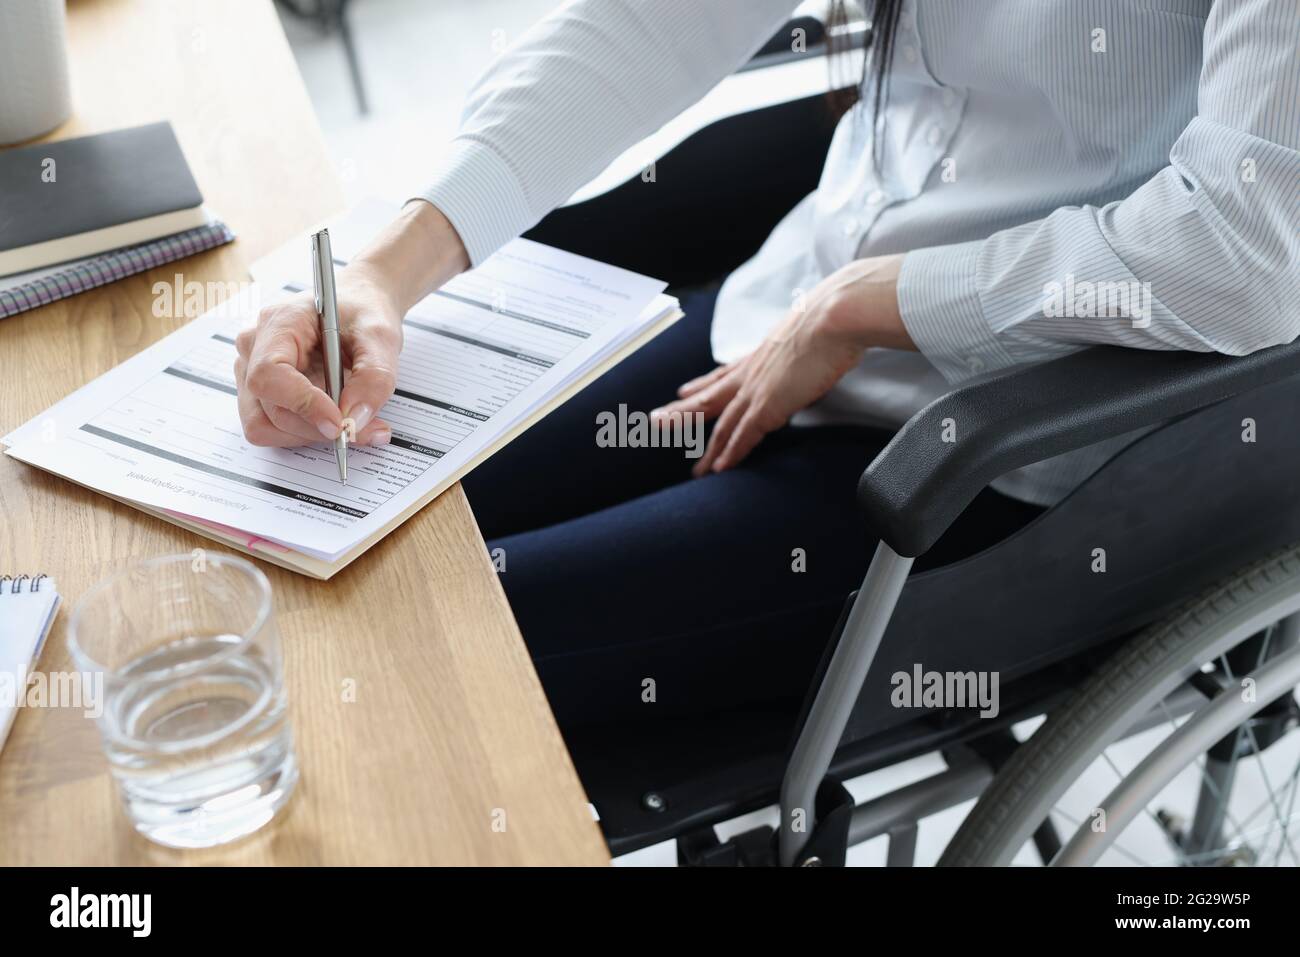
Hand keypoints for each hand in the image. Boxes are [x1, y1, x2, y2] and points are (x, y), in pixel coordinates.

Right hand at [235, 264, 401, 446]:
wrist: (358, 309)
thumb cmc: (362, 312)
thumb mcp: (381, 336)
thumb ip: (374, 377)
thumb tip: (355, 418)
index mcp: (280, 322)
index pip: (269, 373)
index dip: (302, 404)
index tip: (339, 422)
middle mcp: (255, 347)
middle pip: (270, 409)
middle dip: (318, 427)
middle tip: (362, 428)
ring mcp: (253, 372)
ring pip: (266, 426)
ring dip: (311, 435)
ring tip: (354, 425)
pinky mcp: (262, 393)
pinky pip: (273, 429)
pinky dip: (307, 434)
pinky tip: (337, 421)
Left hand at [653, 254, 910, 476]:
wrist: (833, 318)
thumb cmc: (830, 321)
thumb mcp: (807, 333)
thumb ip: (802, 348)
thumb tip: (816, 352)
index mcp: (759, 355)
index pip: (723, 374)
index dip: (702, 384)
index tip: (683, 391)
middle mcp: (751, 373)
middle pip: (708, 398)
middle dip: (683, 414)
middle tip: (657, 424)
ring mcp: (756, 390)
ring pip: (720, 423)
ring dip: (706, 448)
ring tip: (694, 469)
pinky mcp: (767, 405)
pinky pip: (742, 435)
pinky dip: (730, 453)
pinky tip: (718, 469)